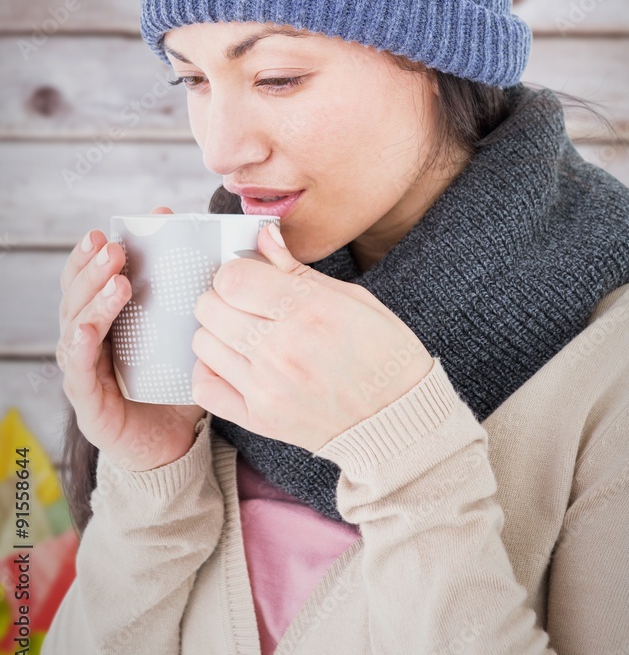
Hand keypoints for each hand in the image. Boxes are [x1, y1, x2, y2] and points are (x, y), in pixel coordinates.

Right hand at [57, 206, 205, 471]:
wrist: (173, 445)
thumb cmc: (175, 384)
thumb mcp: (183, 335)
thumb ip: (189, 296)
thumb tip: (215, 249)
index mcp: (106, 322)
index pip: (89, 281)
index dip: (92, 255)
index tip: (110, 231)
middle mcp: (86, 342)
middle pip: (77, 296)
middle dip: (91, 269)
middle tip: (113, 247)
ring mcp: (83, 371)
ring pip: (75, 326)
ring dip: (92, 299)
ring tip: (116, 279)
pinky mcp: (88, 403)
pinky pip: (77, 371)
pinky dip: (79, 346)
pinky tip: (86, 329)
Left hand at [191, 224, 434, 451]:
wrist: (399, 418)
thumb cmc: (384, 353)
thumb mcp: (354, 299)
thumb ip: (298, 268)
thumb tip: (263, 236)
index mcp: (309, 310)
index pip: (232, 278)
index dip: (236, 272)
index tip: (250, 277)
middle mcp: (282, 348)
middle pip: (210, 306)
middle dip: (223, 297)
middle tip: (246, 304)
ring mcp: (267, 386)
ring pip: (203, 342)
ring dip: (218, 332)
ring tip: (245, 334)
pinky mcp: (260, 418)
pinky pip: (204, 387)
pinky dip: (211, 372)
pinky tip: (234, 365)